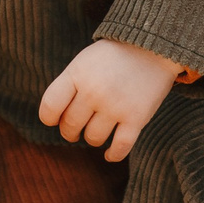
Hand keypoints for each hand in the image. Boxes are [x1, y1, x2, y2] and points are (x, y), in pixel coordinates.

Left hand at [37, 38, 184, 160]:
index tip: (55, 120)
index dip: (49, 119)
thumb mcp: (84, 61)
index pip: (50, 107)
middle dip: (71, 131)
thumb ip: (69, 85)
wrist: (154, 47)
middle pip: (70, 126)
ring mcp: (115, 106)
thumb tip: (55, 118)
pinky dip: (113, 154)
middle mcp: (93, 91)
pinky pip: (119, 148)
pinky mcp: (137, 118)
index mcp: (77, 74)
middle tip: (77, 128)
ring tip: (98, 129)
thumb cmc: (114, 57)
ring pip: (93, 138)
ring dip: (93, 138)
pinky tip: (109, 153)